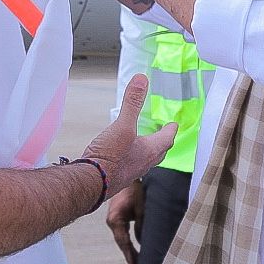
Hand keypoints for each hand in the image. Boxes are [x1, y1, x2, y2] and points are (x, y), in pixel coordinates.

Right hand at [80, 75, 174, 203]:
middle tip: (163, 135)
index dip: (171, 129)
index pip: (167, 139)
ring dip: (147, 152)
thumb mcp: (122, 125)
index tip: (173, 124)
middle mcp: (143, 164)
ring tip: (143, 144)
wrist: (90, 184)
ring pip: (145, 161)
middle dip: (162, 142)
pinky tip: (121, 155)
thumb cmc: (109, 158)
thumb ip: (132, 102)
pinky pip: (130, 166)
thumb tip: (142, 79)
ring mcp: (130, 172)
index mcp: (150, 151)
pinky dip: (131, 158)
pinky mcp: (117, 177)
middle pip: (159, 152)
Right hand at [106, 180, 145, 263]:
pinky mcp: (117, 216)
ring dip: (129, 248)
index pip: (123, 241)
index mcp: (115, 220)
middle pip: (121, 242)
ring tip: (137, 261)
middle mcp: (112, 221)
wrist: (127, 175)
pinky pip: (123, 232)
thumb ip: (141, 225)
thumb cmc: (134, 189)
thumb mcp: (141, 207)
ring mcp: (114, 219)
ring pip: (122, 238)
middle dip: (129, 254)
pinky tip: (134, 248)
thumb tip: (143, 241)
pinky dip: (128, 240)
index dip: (129, 254)